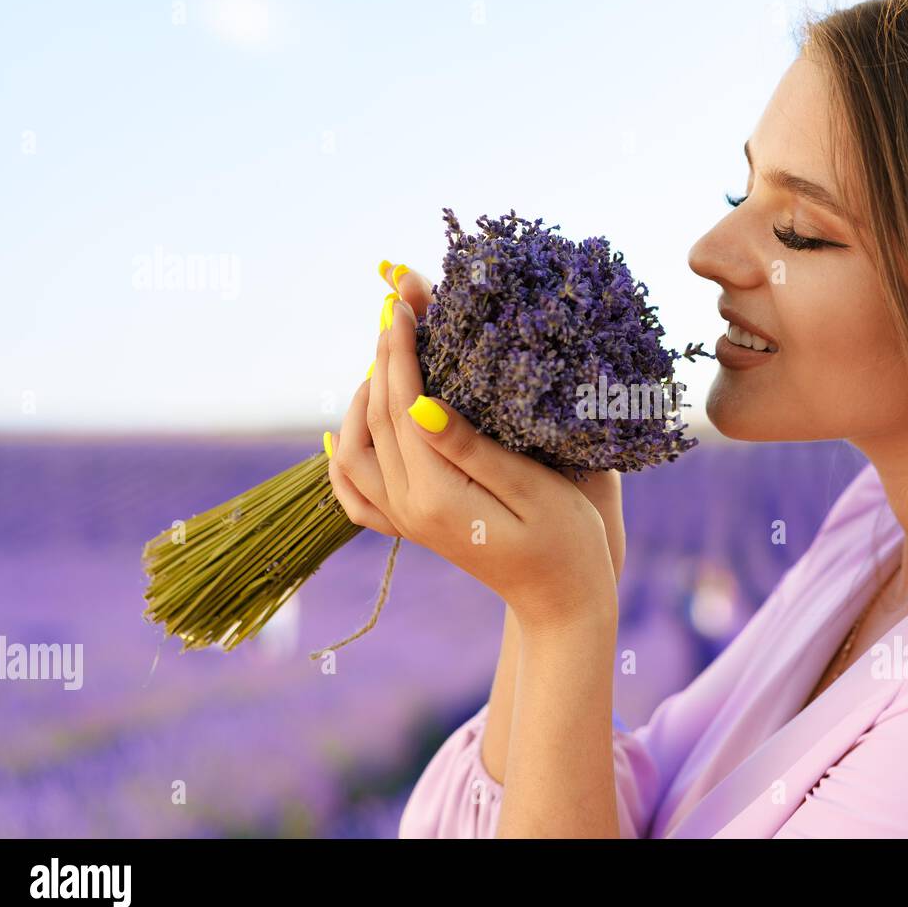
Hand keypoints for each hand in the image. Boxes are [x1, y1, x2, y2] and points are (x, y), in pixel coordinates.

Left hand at [326, 265, 617, 632]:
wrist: (564, 604)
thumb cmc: (568, 543)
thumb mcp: (533, 490)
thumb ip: (471, 448)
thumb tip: (420, 403)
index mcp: (437, 497)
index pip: (402, 407)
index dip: (401, 351)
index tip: (402, 302)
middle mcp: (409, 510)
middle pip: (375, 420)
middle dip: (382, 357)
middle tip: (396, 304)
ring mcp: (406, 523)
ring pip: (354, 452)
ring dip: (361, 398)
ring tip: (386, 354)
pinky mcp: (413, 528)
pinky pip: (356, 494)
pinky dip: (341, 458)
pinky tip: (340, 433)